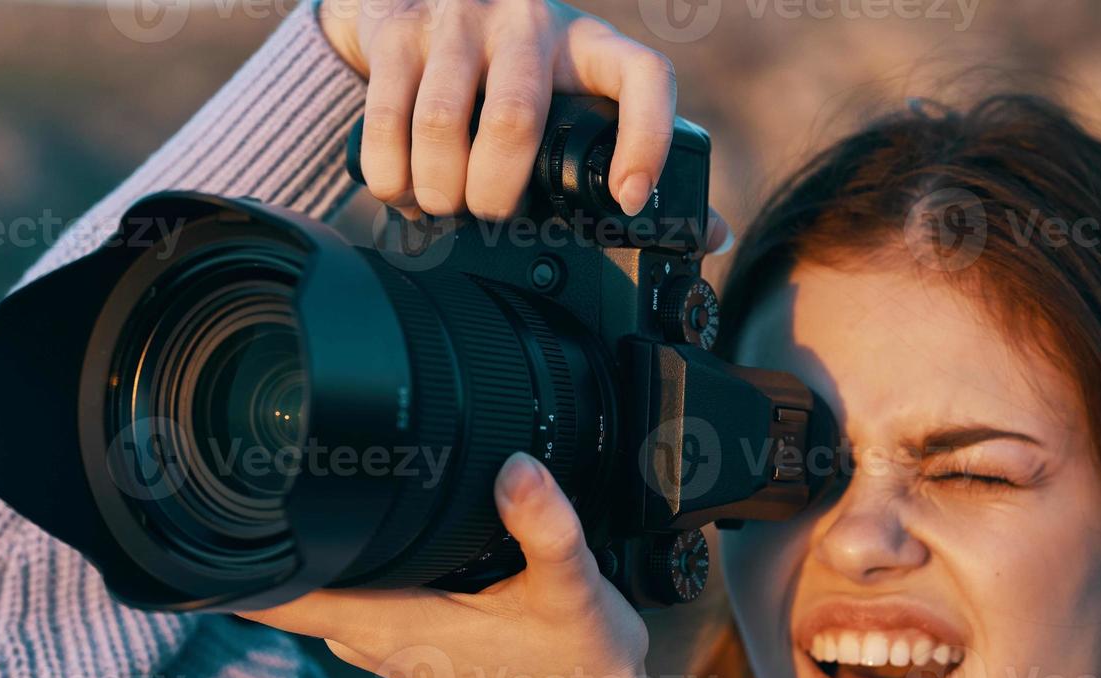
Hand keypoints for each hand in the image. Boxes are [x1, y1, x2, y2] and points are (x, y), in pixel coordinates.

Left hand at [237, 453, 657, 677]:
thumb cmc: (577, 673)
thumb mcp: (570, 591)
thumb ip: (544, 527)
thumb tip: (517, 467)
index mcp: (391, 625)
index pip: (278, 597)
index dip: (238, 554)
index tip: (215, 504)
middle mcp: (374, 640)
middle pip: (289, 582)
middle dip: (276, 526)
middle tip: (268, 458)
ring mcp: (387, 646)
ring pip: (324, 587)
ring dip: (315, 547)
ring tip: (305, 481)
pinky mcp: (409, 645)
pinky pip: (355, 595)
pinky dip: (353, 564)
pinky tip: (373, 529)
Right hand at [318, 0, 730, 241]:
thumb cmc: (508, 65)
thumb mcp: (572, 92)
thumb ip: (628, 156)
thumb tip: (710, 233)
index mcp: (587, 44)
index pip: (641, 76)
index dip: (646, 139)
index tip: (628, 200)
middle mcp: (528, 22)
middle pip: (517, 118)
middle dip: (495, 191)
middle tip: (488, 213)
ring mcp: (460, 20)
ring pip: (446, 122)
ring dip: (438, 188)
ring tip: (440, 205)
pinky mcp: (400, 30)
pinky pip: (390, 117)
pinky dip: (391, 172)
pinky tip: (399, 187)